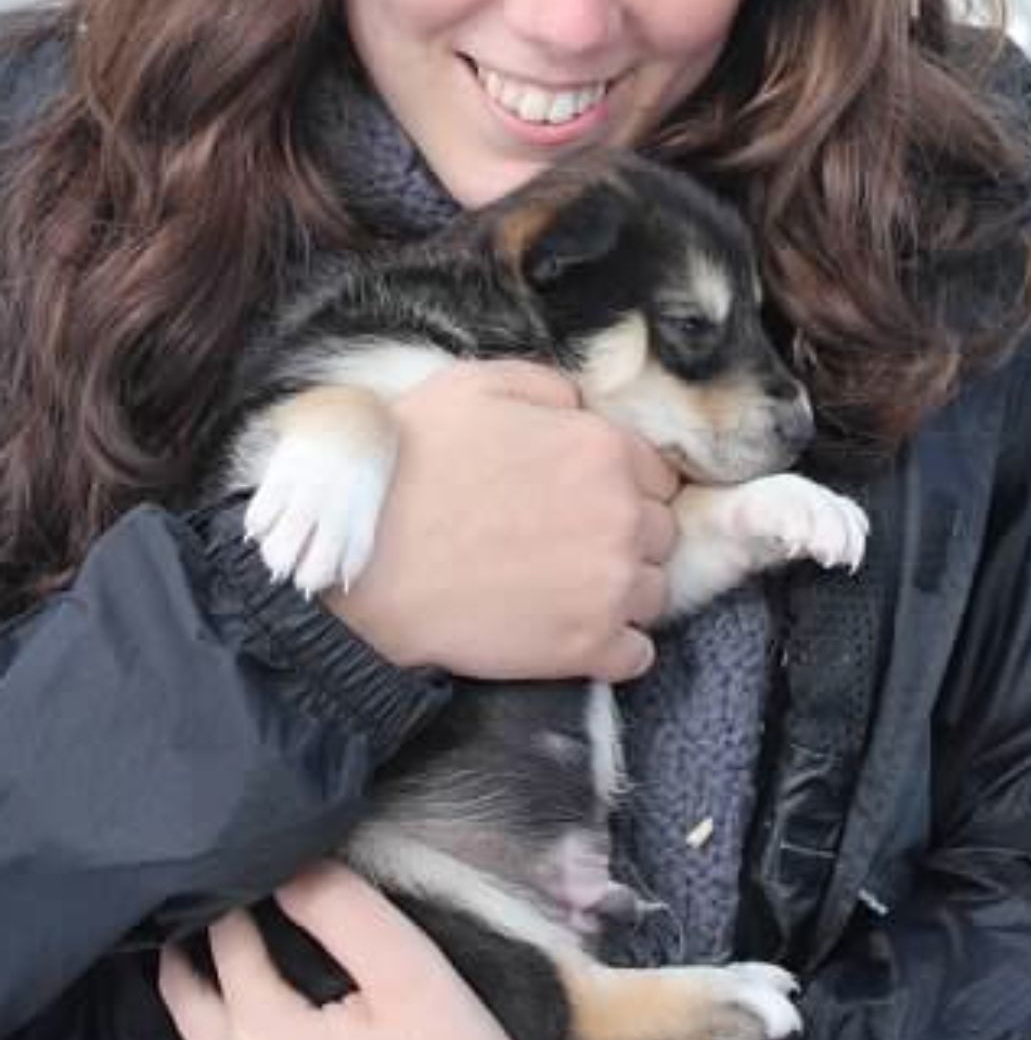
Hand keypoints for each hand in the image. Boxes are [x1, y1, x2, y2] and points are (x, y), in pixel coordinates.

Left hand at [158, 862, 518, 1039]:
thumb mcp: (411, 975)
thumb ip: (345, 915)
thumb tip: (291, 867)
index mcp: (265, 1036)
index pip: (228, 945)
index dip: (231, 894)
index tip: (240, 857)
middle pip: (191, 1004)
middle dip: (187, 951)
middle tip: (197, 900)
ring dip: (199, 995)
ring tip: (209, 951)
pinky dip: (221, 1036)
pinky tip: (243, 1015)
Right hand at [325, 359, 678, 681]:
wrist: (362, 566)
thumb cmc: (410, 468)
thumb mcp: (472, 386)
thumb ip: (546, 386)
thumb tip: (582, 408)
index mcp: (601, 449)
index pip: (655, 472)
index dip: (621, 483)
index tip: (583, 498)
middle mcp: (621, 515)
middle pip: (660, 530)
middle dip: (625, 534)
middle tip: (569, 543)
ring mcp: (610, 586)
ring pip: (654, 591)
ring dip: (622, 589)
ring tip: (566, 588)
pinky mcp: (589, 648)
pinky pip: (637, 653)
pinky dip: (615, 647)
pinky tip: (571, 630)